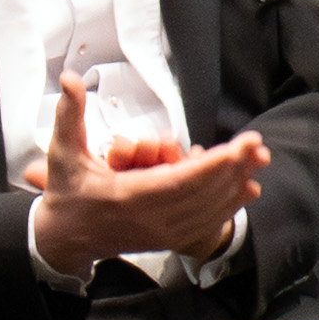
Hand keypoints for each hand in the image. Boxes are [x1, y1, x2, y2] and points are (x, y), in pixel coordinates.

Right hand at [26, 117, 275, 273]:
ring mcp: (162, 231)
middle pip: (203, 194)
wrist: (64, 240)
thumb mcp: (61, 153)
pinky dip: (229, 205)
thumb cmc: (66, 194)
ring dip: (236, 185)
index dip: (213, 165)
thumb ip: (68, 115)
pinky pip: (206, 222)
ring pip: (209, 209)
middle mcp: (150, 218)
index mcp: (128, 196)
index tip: (238, 148)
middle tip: (256, 145)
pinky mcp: (168, 238)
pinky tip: (248, 188)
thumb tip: (70, 79)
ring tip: (257, 160)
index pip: (180, 182)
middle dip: (234, 168)